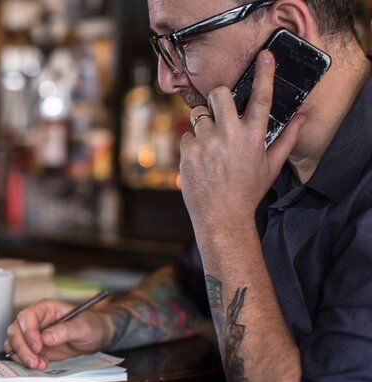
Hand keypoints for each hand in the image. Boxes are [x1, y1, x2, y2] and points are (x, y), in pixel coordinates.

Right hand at [4, 299, 110, 369]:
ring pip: (13, 342)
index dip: (29, 332)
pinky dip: (24, 361)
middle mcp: (36, 320)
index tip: (38, 346)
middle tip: (35, 361)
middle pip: (15, 330)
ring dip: (21, 356)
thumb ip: (65, 330)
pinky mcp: (34, 347)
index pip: (27, 316)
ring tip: (39, 364)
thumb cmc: (91, 325)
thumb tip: (46, 337)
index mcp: (45, 308)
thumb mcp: (83, 327)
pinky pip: (19, 353)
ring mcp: (33, 334)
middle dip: (22, 348)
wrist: (95, 337)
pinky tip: (40, 364)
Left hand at [179, 50, 305, 236]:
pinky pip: (187, 135)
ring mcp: (207, 142)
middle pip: (219, 94)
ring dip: (204, 124)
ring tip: (211, 145)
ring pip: (199, 114)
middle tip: (221, 112)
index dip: (264, 74)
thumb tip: (302, 118)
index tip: (265, 56)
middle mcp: (229, 135)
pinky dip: (192, 144)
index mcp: (253, 136)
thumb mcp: (271, 166)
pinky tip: (200, 160)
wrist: (221, 217)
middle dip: (218, 98)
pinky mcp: (188, 152)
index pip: (261, 98)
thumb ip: (286, 139)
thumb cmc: (247, 192)